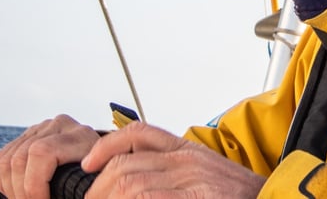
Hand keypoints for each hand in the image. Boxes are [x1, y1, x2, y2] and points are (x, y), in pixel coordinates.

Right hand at [0, 114, 100, 198]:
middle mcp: (60, 126)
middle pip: (20, 158)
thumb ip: (79, 184)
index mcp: (80, 135)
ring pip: (7, 159)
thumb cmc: (100, 175)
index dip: (34, 184)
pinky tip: (18, 191)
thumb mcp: (98, 180)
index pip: (41, 153)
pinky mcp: (29, 134)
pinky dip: (5, 180)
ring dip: (10, 188)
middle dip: (21, 191)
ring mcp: (42, 128)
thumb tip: (57, 195)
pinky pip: (3, 157)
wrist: (102, 159)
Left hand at [82, 122, 265, 197]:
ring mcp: (193, 180)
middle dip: (98, 185)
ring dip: (107, 198)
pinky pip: (151, 198)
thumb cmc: (238, 195)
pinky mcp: (198, 197)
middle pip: (127, 163)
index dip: (106, 145)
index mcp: (187, 149)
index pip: (139, 133)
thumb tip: (136, 182)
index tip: (88, 164)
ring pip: (132, 183)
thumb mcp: (205, 173)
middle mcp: (187, 160)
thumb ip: (173, 171)